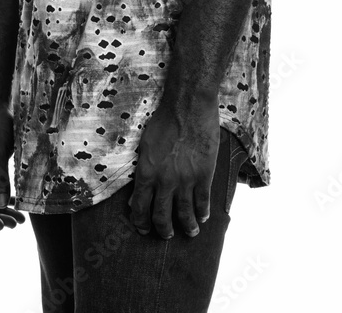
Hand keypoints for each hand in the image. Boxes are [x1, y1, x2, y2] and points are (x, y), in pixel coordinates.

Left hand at [128, 95, 219, 239]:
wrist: (188, 107)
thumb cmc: (164, 120)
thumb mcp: (145, 145)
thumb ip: (143, 169)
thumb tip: (138, 191)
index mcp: (146, 172)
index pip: (139, 207)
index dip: (140, 222)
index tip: (143, 229)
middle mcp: (164, 181)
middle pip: (162, 216)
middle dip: (163, 230)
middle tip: (166, 235)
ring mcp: (185, 180)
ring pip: (185, 214)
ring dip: (187, 227)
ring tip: (189, 232)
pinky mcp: (204, 175)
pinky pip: (203, 201)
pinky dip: (202, 212)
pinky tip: (203, 217)